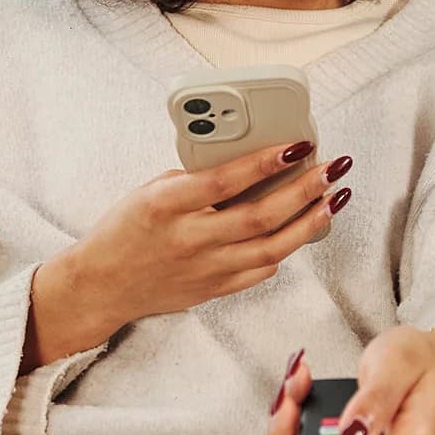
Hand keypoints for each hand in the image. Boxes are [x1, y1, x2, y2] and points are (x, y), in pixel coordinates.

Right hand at [67, 140, 350, 329]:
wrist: (102, 284)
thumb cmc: (125, 231)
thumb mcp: (150, 191)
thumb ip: (193, 179)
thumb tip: (245, 163)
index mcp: (165, 206)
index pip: (223, 181)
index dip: (265, 162)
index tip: (296, 145)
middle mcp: (188, 240)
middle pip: (259, 216)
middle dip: (303, 189)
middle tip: (331, 168)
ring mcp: (204, 269)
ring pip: (270, 248)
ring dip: (308, 222)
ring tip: (332, 200)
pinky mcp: (213, 289)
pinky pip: (260, 270)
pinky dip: (284, 249)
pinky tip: (302, 230)